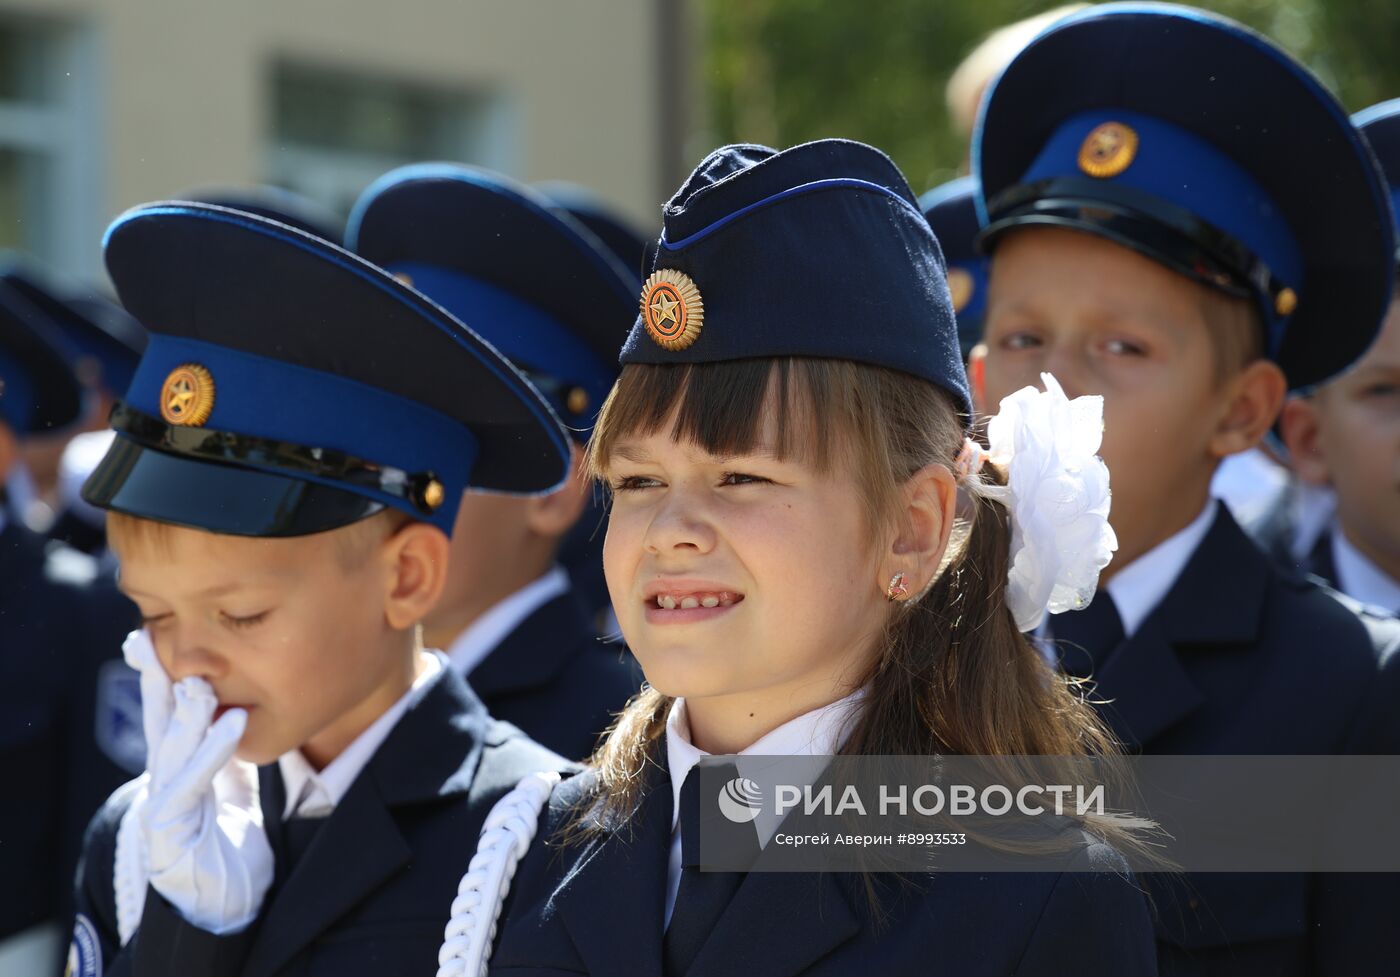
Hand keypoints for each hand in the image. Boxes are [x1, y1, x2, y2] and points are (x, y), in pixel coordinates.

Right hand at [123, 629, 273, 933]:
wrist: (225, 900)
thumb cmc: (230, 837)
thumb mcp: (231, 781)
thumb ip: (227, 746)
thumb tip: (243, 701)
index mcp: (177, 764)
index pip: (166, 711)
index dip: (157, 674)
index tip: (149, 635)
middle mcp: (164, 778)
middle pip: (156, 721)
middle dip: (152, 681)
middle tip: (147, 637)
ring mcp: (164, 803)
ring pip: (172, 748)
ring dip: (187, 713)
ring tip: (199, 681)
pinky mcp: (172, 830)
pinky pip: (193, 783)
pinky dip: (212, 751)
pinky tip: (233, 724)